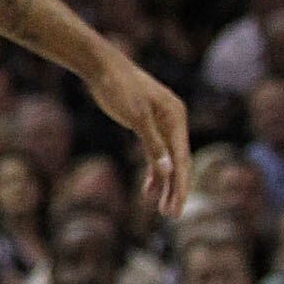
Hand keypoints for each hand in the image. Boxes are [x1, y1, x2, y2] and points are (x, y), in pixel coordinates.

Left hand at [87, 48, 191, 220]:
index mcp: (176, 117)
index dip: (180, 185)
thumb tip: (168, 170)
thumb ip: (153, 144)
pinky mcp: (146, 126)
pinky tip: (148, 191)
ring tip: (162, 211)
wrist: (101, 67)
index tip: (176, 207)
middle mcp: (173, 121)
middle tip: (171, 216)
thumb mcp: (136, 116)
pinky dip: (153, 172)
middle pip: (178, 162)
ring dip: (165, 185)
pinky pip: (154, 154)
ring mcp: (161, 124)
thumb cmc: (119, 87)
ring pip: (167, 161)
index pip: (182, 158)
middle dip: (175, 189)